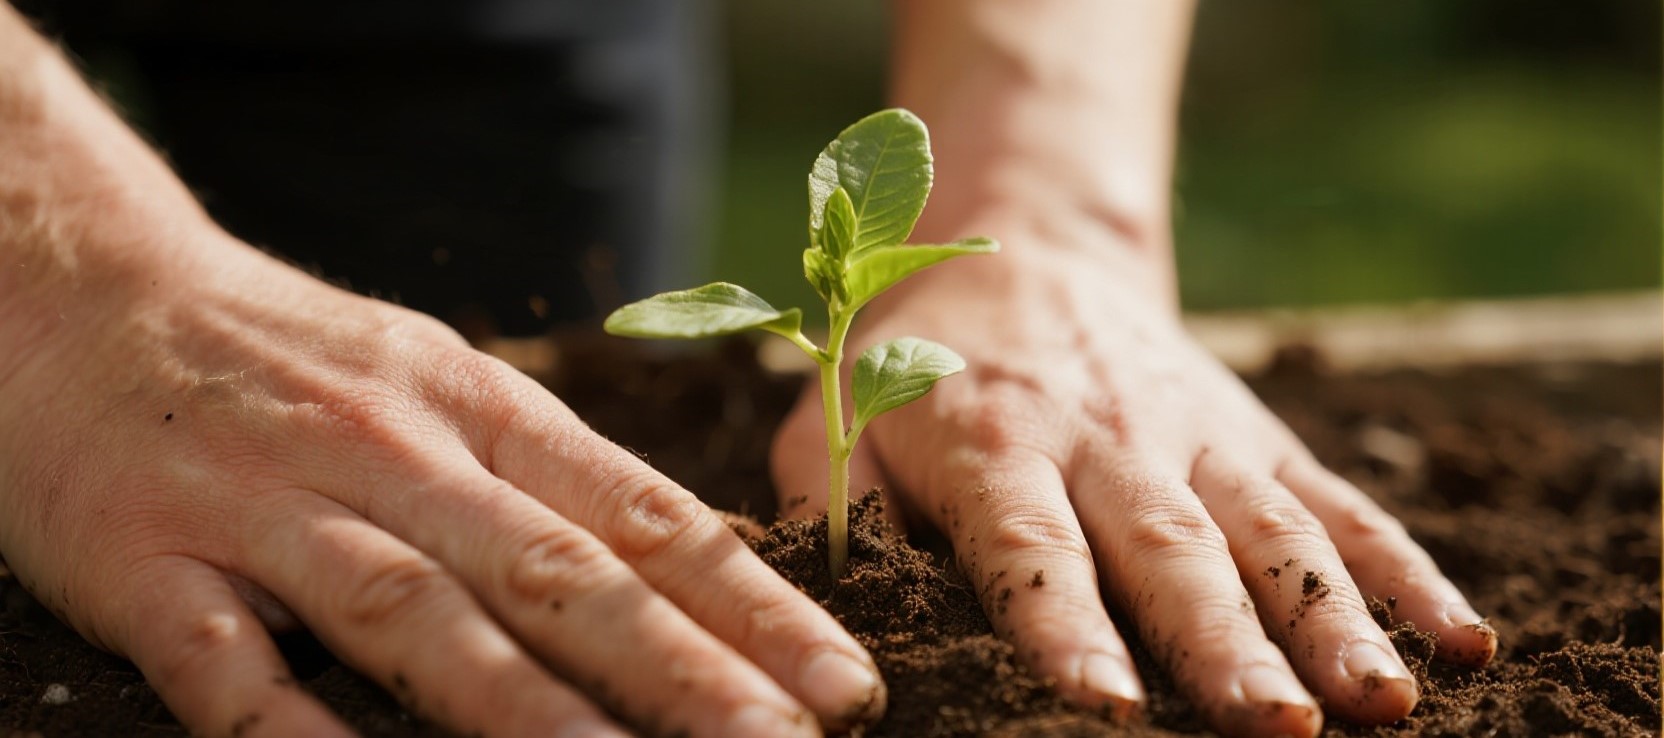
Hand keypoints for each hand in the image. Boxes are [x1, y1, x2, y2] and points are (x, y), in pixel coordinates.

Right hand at [0, 231, 882, 736]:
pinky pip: (229, 669)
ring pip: (420, 618)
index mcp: (482, 410)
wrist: (92, 293)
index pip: (644, 516)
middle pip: (560, 575)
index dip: (750, 605)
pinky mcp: (154, 564)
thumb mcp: (444, 383)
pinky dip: (295, 731)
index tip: (840, 683)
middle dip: (682, 671)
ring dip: (531, 711)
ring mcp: (276, 509)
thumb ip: (552, 479)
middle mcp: (398, 457)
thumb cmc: (298, 359)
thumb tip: (696, 561)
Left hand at [771, 219, 1494, 736]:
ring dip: (1331, 620)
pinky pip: (1339, 505)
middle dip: (1225, 645)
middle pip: (1172, 551)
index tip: (1102, 704)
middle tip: (1274, 729)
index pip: (1032, 544)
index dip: (1065, 624)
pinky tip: (1460, 642)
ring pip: (1272, 534)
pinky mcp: (1257, 436)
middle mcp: (1106, 440)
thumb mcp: (840, 414)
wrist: (1026, 249)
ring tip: (1380, 704)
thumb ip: (831, 503)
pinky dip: (1404, 572)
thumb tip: (837, 621)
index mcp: (993, 443)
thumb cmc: (915, 361)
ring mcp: (1196, 436)